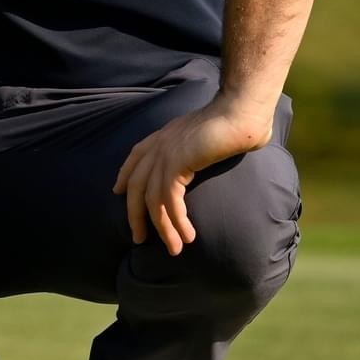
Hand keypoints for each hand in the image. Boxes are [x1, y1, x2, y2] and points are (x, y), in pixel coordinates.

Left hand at [112, 95, 274, 255]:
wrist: (241, 110)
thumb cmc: (237, 121)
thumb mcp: (209, 135)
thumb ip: (200, 146)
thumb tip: (205, 155)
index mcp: (165, 135)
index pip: (135, 156)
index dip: (124, 175)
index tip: (117, 191)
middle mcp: (160, 144)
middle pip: (135, 185)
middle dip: (135, 214)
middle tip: (138, 238)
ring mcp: (165, 153)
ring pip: (152, 199)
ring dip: (163, 228)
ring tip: (174, 249)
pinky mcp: (176, 163)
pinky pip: (169, 200)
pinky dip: (176, 221)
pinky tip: (187, 236)